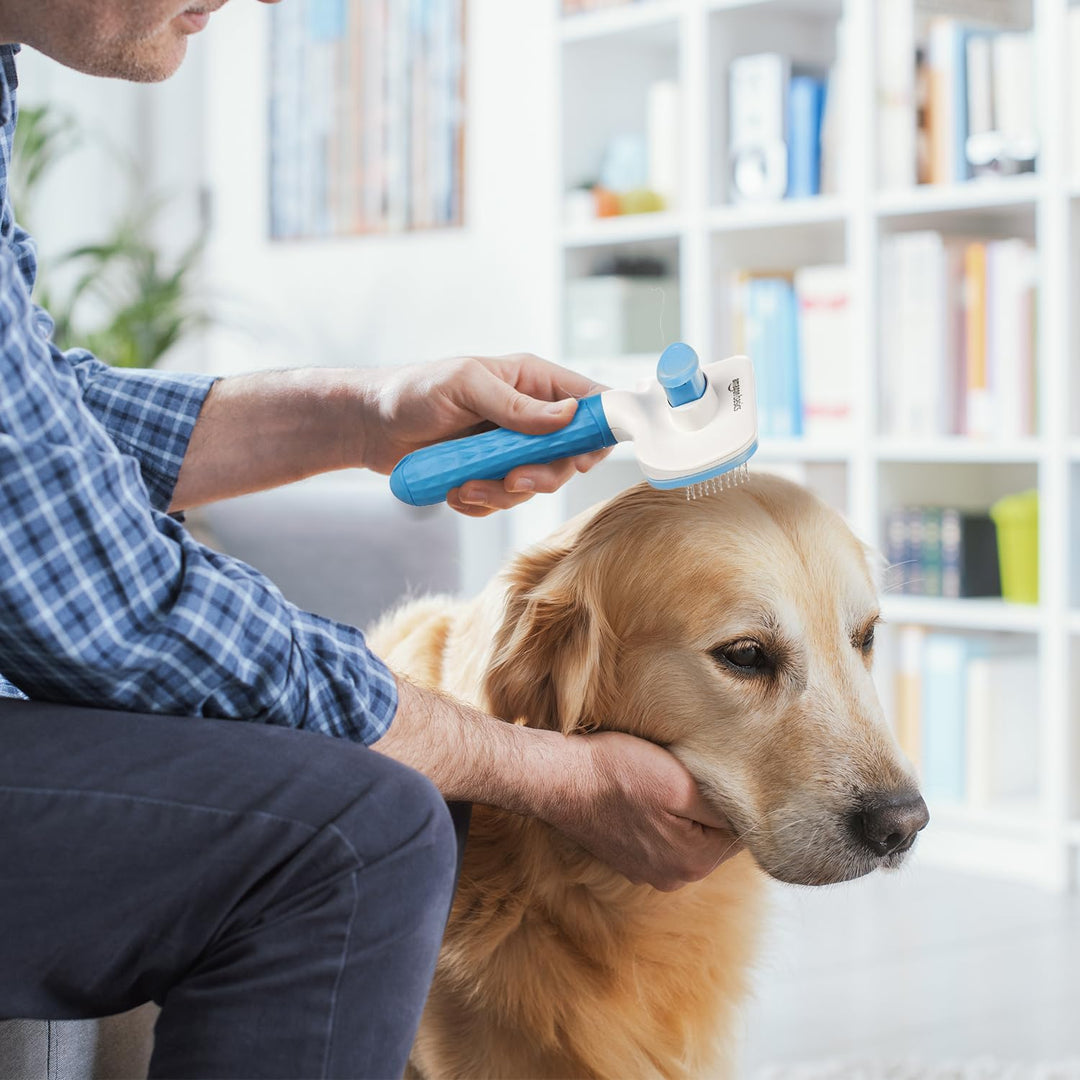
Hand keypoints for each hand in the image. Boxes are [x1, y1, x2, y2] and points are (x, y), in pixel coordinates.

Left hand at [360, 354, 610, 515]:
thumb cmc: (415, 391)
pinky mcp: (489, 476)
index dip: (598, 431)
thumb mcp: (466, 386)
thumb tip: (568, 415)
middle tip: (513, 478)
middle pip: (568, 456)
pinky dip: (481, 503)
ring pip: (535, 485)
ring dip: (503, 493)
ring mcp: (510, 450)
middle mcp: (529, 417)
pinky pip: (504, 502)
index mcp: (532, 381)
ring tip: (466, 485)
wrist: (372, 426)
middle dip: (543, 475)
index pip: (589, 402)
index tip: (583, 459)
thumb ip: (517, 405)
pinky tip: (456, 490)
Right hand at [546, 731, 743, 891]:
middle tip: (690, 770)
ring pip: (690, 836)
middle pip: (716, 837)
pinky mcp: (630, 858)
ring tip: (667, 779)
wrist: (559, 778)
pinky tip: (646, 793)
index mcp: (694, 863)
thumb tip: (752, 816)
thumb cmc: (617, 773)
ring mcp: (649, 872)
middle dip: (710, 806)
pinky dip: (662, 816)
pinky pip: (664, 837)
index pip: (741, 831)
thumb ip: (723, 806)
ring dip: (686, 810)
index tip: (713, 772)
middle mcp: (674, 878)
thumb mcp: (681, 782)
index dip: (732, 797)